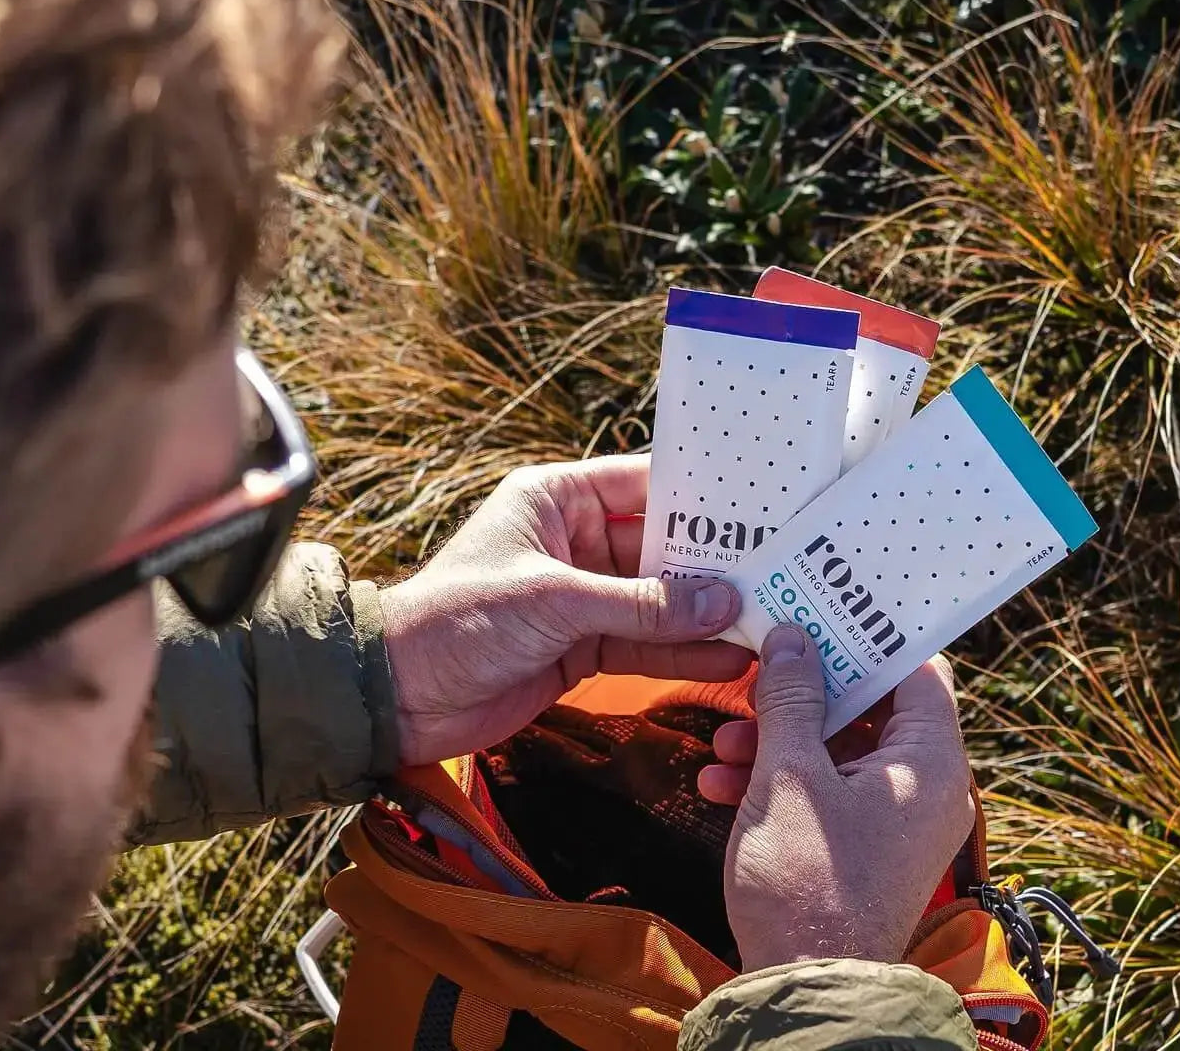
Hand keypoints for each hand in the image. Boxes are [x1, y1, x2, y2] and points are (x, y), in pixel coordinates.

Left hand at [380, 455, 751, 765]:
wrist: (401, 696)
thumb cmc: (457, 619)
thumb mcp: (552, 601)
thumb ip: (639, 605)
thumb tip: (720, 601)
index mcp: (558, 500)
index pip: (643, 484)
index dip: (700, 496)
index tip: (760, 507)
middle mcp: (576, 541)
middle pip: (661, 547)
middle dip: (714, 566)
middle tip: (779, 573)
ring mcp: (583, 595)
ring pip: (659, 601)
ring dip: (706, 615)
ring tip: (768, 623)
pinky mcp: (583, 645)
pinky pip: (644, 643)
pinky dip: (682, 653)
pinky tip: (729, 659)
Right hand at [714, 625, 973, 971]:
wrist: (805, 993)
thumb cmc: (807, 880)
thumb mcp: (789, 773)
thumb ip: (790, 697)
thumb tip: (792, 637)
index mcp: (930, 762)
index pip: (918, 671)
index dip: (868, 639)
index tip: (819, 616)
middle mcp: (922, 787)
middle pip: (867, 707)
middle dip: (801, 693)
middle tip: (754, 677)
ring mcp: (891, 819)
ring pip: (835, 748)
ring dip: (777, 738)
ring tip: (724, 743)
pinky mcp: (859, 844)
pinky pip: (824, 789)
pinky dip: (779, 778)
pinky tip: (722, 782)